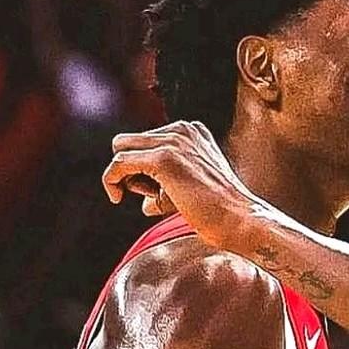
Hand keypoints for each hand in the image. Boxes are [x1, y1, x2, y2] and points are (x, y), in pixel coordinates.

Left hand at [102, 120, 285, 247]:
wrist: (238, 219)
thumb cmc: (219, 210)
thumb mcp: (192, 184)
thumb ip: (168, 183)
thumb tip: (145, 202)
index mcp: (191, 131)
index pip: (146, 141)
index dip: (142, 168)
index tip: (153, 191)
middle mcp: (182, 129)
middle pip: (129, 141)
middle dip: (129, 168)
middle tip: (146, 193)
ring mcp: (173, 141)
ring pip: (120, 148)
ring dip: (124, 176)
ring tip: (151, 198)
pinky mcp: (163, 158)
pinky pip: (118, 163)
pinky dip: (110, 180)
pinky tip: (118, 197)